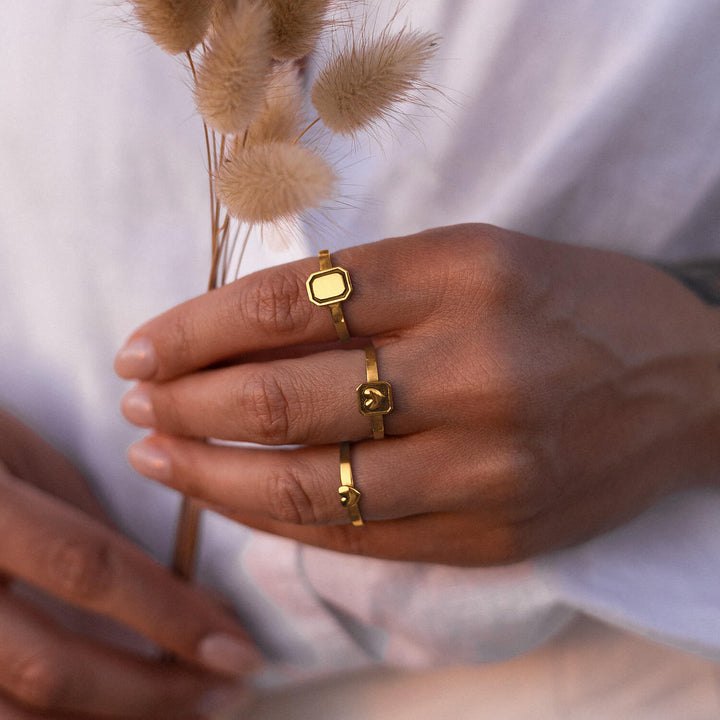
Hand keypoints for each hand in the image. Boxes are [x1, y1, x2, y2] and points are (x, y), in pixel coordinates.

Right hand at [0, 410, 257, 717]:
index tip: (237, 646)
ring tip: (184, 715)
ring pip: (12, 717)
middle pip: (51, 666)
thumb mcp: (24, 454)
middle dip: (153, 692)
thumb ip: (85, 521)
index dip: (169, 614)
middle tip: (226, 691)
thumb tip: (170, 592)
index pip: (90, 568)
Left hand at [115, 224, 719, 565]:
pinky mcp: (492, 533)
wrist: (687, 383)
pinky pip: (357, 534)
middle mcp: (470, 368)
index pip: (288, 302)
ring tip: (160, 461)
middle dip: (185, 404)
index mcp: (460, 274)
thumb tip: (242, 327)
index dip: (194, 328)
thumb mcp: (472, 255)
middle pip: (283, 394)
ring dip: (212, 475)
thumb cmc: (568, 303)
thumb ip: (365, 286)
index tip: (141, 348)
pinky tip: (234, 503)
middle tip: (136, 406)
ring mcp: (482, 465)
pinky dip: (279, 520)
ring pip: (306, 482)